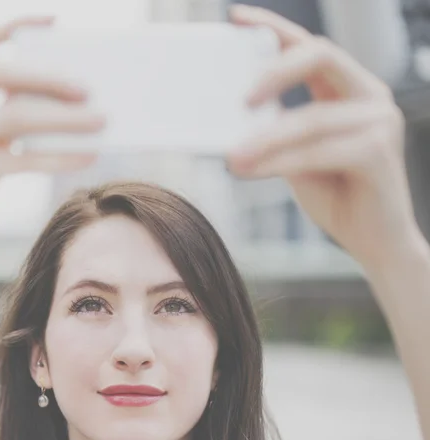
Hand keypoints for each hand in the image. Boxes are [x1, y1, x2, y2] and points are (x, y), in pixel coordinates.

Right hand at [0, 16, 105, 264]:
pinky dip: (60, 156)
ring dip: (66, 118)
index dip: (18, 26)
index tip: (55, 21)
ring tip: (102, 121)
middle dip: (52, 78)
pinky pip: (24, 158)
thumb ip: (2, 119)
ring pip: (17, 115)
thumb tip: (62, 105)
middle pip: (4, 74)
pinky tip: (87, 156)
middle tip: (90, 90)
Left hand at [226, 5, 422, 271]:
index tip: (235, 20)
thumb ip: (276, 135)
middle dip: (274, 70)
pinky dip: (279, 161)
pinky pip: (319, 150)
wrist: (374, 243)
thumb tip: (233, 124)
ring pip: (311, 116)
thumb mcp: (296, 158)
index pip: (309, 46)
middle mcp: (369, 95)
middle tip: (239, 99)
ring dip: (266, 138)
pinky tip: (250, 169)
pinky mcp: (379, 152)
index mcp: (348, 90)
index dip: (273, 28)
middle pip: (320, 55)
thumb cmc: (336, 197)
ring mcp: (380, 121)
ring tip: (232, 157)